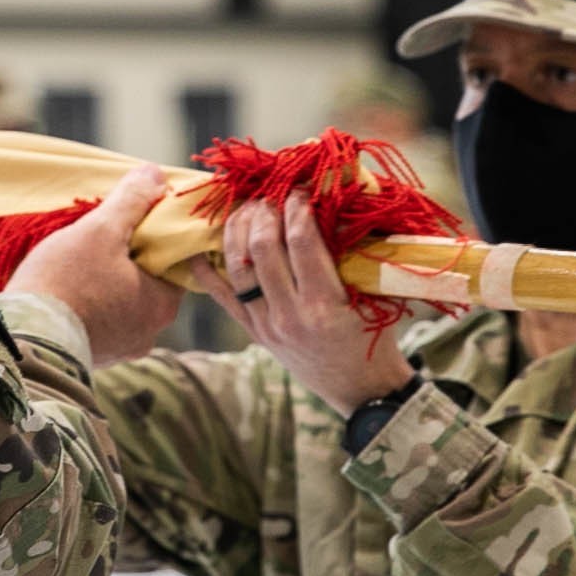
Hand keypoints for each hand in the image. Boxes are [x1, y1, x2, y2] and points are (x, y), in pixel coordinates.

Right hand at [2, 166, 185, 365]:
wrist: (23, 341)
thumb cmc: (66, 283)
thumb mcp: (101, 231)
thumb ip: (131, 201)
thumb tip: (155, 174)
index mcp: (164, 304)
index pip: (174, 261)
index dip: (155, 236)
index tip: (131, 222)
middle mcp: (150, 333)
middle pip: (147, 282)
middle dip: (126, 259)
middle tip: (99, 240)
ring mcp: (120, 349)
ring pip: (121, 302)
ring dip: (105, 283)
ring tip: (76, 264)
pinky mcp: (92, 357)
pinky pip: (98, 321)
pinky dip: (88, 304)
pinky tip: (66, 290)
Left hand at [195, 195, 414, 415]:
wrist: (359, 387)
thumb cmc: (374, 334)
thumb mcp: (374, 293)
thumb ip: (357, 253)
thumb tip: (336, 202)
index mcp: (325, 304)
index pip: (301, 242)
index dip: (296, 208)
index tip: (298, 189)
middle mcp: (291, 315)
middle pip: (263, 248)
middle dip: (263, 212)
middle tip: (270, 193)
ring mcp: (267, 325)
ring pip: (237, 267)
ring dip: (237, 230)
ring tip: (246, 208)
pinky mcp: (254, 332)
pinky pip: (221, 296)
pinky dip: (207, 268)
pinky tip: (200, 245)